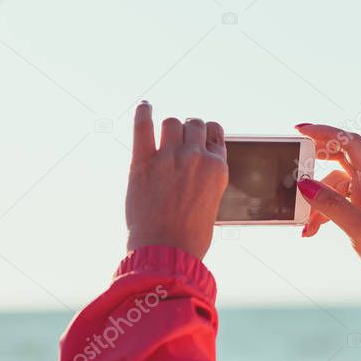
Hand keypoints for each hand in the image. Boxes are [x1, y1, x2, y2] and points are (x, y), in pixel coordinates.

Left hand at [125, 101, 227, 259]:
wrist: (166, 254)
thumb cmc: (190, 238)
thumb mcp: (211, 204)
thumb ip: (207, 180)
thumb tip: (199, 168)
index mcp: (218, 168)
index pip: (215, 133)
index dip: (206, 135)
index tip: (198, 139)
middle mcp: (196, 158)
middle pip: (194, 124)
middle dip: (188, 130)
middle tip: (180, 141)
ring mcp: (169, 157)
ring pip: (172, 122)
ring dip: (169, 128)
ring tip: (164, 136)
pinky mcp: (143, 163)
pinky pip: (143, 126)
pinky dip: (143, 113)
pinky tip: (145, 106)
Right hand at [295, 124, 360, 298]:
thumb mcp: (360, 229)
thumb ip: (331, 205)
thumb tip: (303, 184)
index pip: (352, 143)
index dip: (326, 132)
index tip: (300, 131)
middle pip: (342, 156)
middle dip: (316, 159)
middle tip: (293, 161)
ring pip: (334, 183)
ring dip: (316, 200)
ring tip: (307, 225)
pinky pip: (336, 201)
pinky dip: (322, 212)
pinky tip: (312, 230)